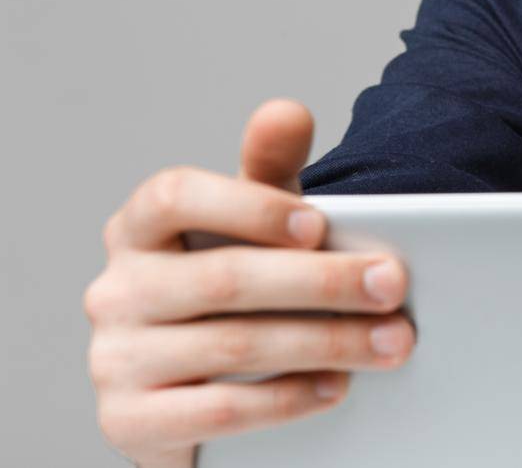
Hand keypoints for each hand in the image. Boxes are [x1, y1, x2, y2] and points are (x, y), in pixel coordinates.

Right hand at [85, 99, 415, 467]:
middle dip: (323, 282)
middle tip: (393, 286)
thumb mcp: (253, 228)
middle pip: (223, 278)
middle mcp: (116, 290)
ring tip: (391, 342)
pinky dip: (289, 399)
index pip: (174, 196)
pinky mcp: (131, 422)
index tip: (320, 223)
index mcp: (138, 227)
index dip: (249, 207)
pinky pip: (221, 410)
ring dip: (326, 343)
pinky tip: (339, 386)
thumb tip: (286, 112)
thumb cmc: (230, 291)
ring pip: (232, 347)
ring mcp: (115, 360)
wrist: (186, 395)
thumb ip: (270, 171)